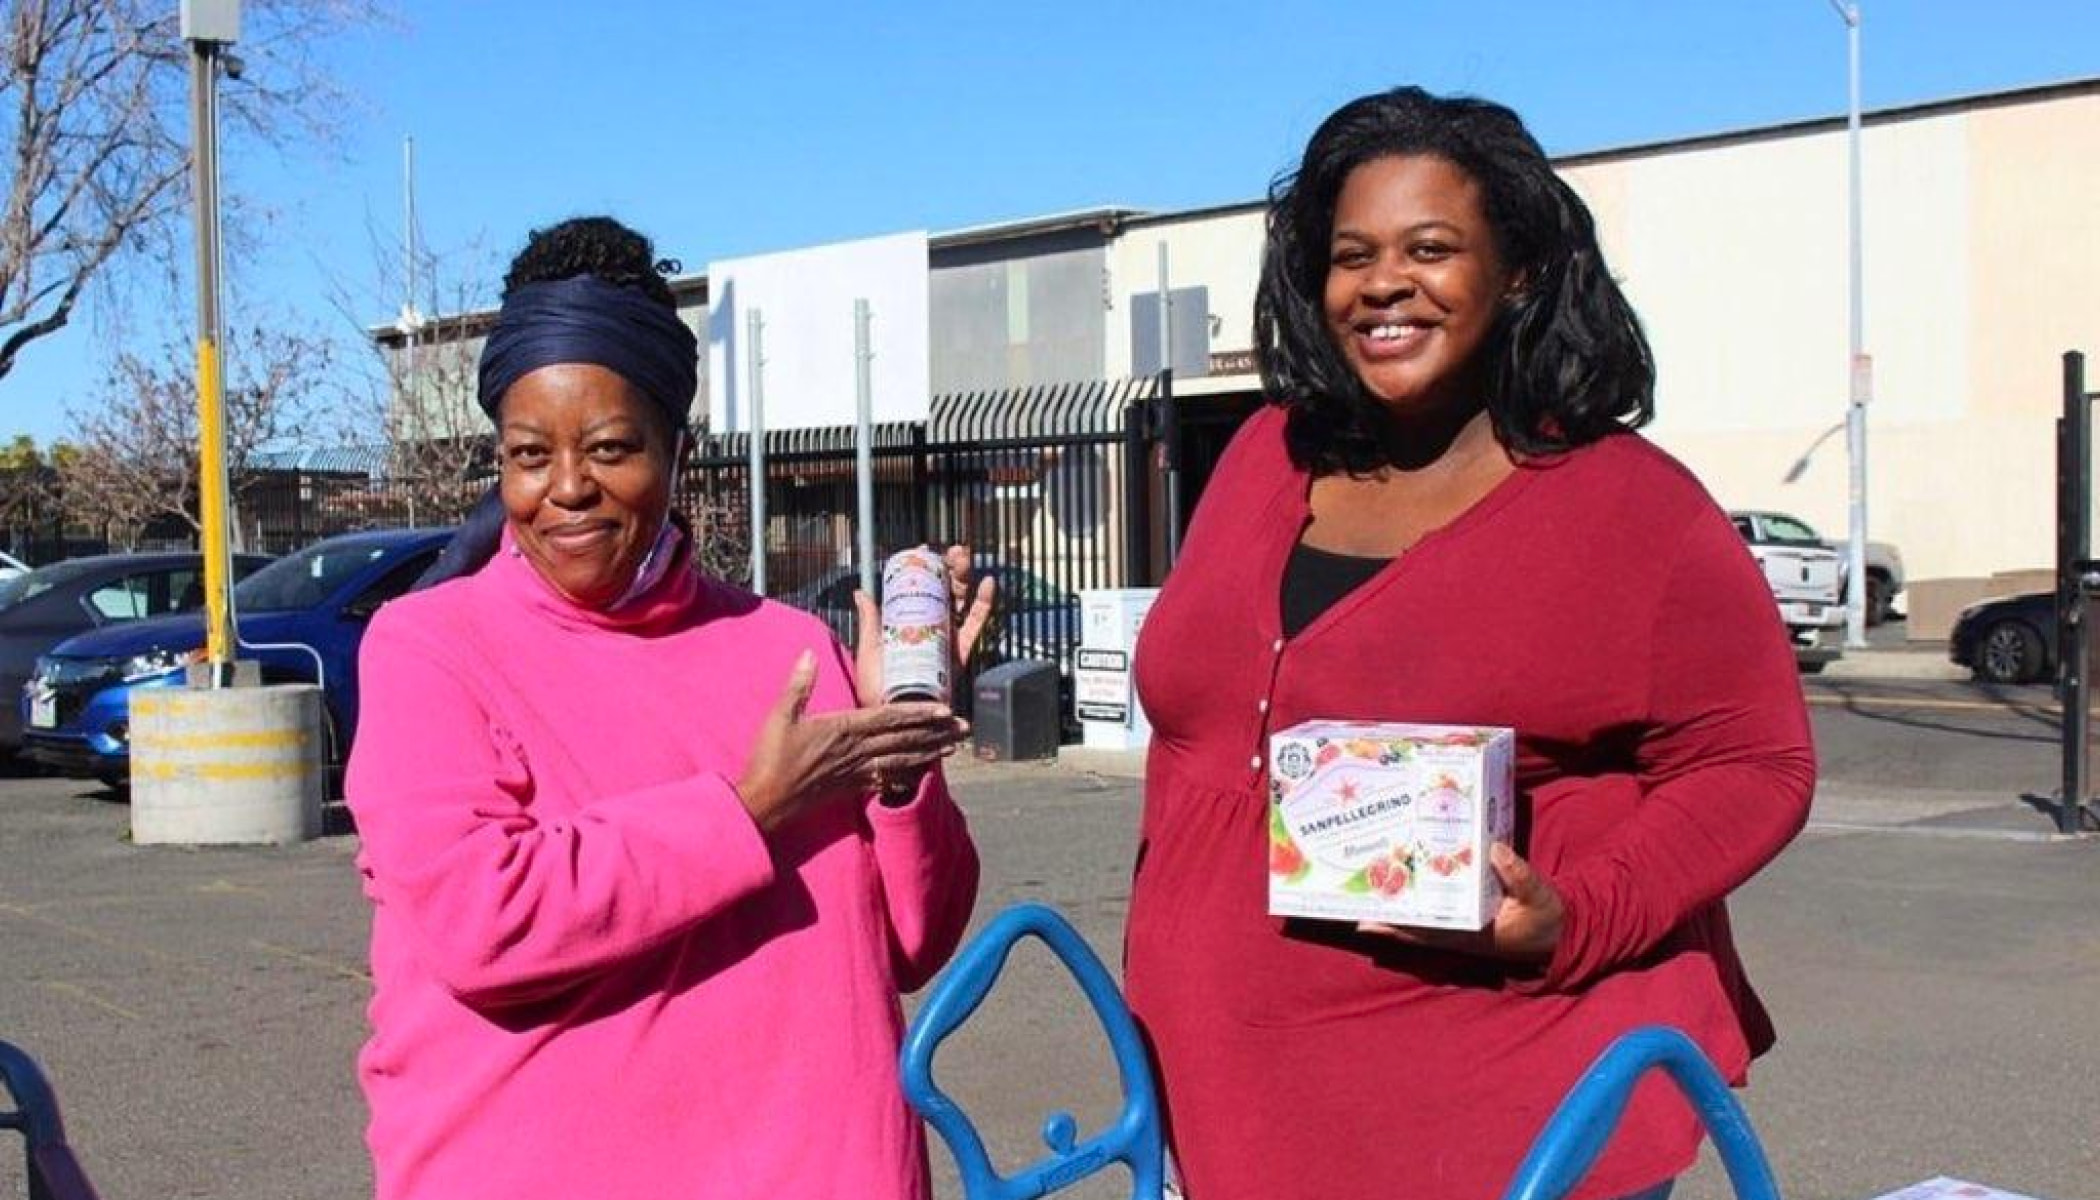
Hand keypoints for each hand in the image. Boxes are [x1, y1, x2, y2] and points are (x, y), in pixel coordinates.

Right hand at [737, 651, 970, 832]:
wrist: (766, 800)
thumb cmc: (771, 757)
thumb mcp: (781, 715)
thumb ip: (799, 684)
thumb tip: (809, 653)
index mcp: (843, 729)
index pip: (890, 718)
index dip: (919, 712)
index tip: (944, 710)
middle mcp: (856, 751)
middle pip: (904, 739)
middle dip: (936, 732)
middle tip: (964, 728)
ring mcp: (856, 771)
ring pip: (901, 759)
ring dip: (929, 752)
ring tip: (952, 747)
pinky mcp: (851, 786)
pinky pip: (886, 778)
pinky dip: (906, 773)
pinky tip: (920, 771)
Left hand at [851, 544, 997, 705]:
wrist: (893, 717)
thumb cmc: (877, 688)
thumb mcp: (870, 648)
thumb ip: (870, 621)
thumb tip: (860, 592)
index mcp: (910, 624)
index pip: (919, 590)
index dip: (924, 569)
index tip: (922, 551)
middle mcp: (931, 628)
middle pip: (944, 591)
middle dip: (949, 567)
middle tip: (949, 550)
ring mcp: (947, 638)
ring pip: (961, 601)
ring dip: (965, 577)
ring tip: (963, 557)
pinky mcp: (960, 652)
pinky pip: (976, 625)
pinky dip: (985, 604)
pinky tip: (988, 584)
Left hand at [1354, 843, 1564, 961]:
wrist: (1558, 930)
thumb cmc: (1545, 918)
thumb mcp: (1539, 897)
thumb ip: (1519, 876)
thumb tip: (1496, 850)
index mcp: (1472, 933)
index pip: (1426, 932)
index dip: (1395, 929)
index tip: (1365, 923)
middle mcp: (1459, 930)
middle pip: (1412, 924)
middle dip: (1383, 913)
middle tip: (1351, 896)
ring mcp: (1460, 922)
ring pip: (1420, 915)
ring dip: (1396, 902)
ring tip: (1365, 883)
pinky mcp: (1467, 910)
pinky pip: (1436, 905)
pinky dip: (1419, 895)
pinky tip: (1402, 876)